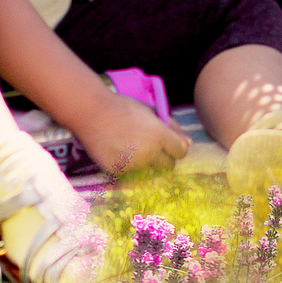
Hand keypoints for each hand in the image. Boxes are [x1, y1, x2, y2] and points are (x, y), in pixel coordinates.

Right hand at [78, 88, 192, 174]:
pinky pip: (130, 174)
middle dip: (164, 159)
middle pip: (168, 167)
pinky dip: (127, 166)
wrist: (92, 113)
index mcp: (160, 136)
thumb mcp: (151, 111)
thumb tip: (189, 143)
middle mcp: (149, 153)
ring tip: (131, 147)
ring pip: (149, 171)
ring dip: (145, 163)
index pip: (181, 152)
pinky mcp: (117, 172)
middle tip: (152, 148)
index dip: (176, 148)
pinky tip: (118, 151)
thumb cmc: (124, 108)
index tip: (169, 144)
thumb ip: (172, 128)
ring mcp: (132, 165)